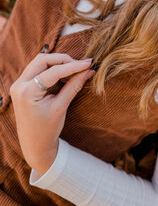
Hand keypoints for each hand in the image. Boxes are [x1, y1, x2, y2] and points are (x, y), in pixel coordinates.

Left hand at [10, 53, 94, 175]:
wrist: (34, 146)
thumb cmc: (47, 130)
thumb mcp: (61, 107)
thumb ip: (74, 85)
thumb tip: (89, 70)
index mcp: (27, 92)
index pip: (53, 71)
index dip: (73, 66)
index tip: (89, 63)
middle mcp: (19, 85)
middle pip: (43, 60)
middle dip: (64, 60)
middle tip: (81, 66)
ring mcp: (19, 84)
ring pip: (40, 62)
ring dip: (58, 63)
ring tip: (74, 71)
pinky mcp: (23, 85)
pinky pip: (38, 69)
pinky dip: (52, 68)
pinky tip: (65, 75)